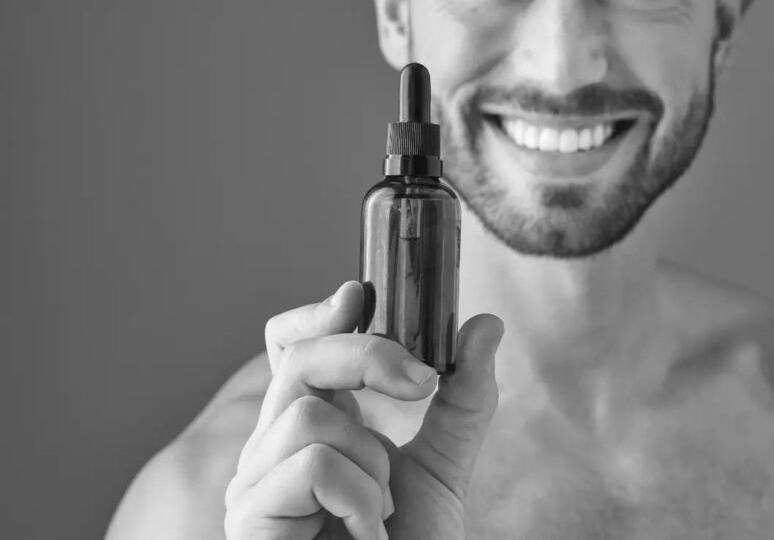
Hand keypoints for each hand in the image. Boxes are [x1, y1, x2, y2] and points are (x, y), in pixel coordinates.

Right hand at [224, 281, 503, 539]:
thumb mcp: (445, 466)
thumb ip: (463, 399)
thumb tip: (485, 325)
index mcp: (313, 425)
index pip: (287, 348)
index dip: (314, 315)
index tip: (360, 295)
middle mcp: (273, 447)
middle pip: (298, 359)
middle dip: (369, 356)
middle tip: (423, 384)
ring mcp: (254, 485)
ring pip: (308, 415)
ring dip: (371, 462)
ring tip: (382, 510)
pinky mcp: (250, 521)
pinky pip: (309, 465)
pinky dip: (357, 497)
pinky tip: (367, 533)